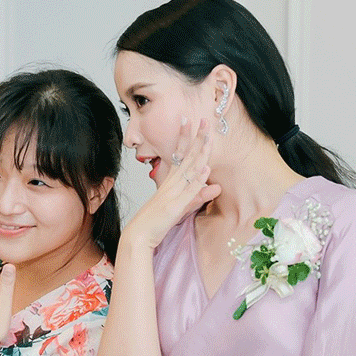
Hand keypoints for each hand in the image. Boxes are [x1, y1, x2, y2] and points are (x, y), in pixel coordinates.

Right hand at [124, 118, 221, 249]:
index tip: (190, 122)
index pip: (180, 155)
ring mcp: (172, 193)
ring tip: (207, 137)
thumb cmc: (157, 222)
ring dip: (199, 153)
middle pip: (187, 157)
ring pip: (189, 169)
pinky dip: (196, 180)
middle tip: (203, 120)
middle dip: (196, 138)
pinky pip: (187, 191)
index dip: (186, 138)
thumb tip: (216, 187)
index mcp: (171, 182)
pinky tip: (204, 170)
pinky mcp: (174, 206)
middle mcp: (171, 184)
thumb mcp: (181, 207)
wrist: (139, 235)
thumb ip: (198, 196)